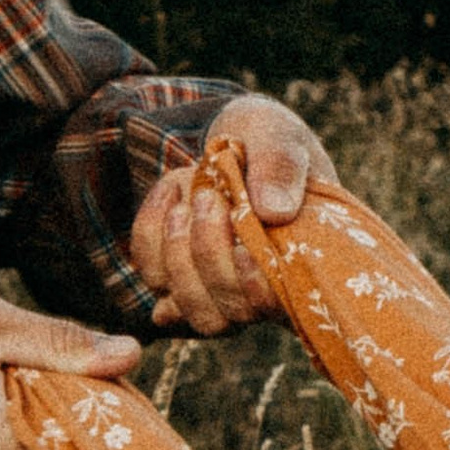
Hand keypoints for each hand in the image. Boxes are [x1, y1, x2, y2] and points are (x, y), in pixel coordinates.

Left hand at [127, 94, 339, 334]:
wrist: (235, 137)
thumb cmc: (267, 144)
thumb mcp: (281, 138)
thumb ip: (282, 166)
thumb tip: (272, 211)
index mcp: (298, 268)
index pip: (277, 309)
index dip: (256, 292)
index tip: (245, 250)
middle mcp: (256, 292)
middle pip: (227, 311)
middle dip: (210, 255)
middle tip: (209, 199)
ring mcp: (213, 289)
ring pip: (186, 306)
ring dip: (179, 253)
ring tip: (187, 200)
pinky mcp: (175, 274)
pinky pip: (153, 275)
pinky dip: (152, 234)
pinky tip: (170, 192)